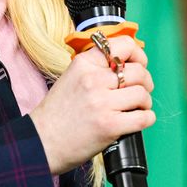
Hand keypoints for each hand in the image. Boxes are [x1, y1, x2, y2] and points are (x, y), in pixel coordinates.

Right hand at [30, 35, 154, 174]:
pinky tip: (137, 120)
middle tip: (140, 91)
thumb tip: (126, 64)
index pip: (124, 45)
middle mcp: (93, 79)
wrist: (41, 142)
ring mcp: (102, 102)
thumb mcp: (71, 78)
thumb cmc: (57, 114)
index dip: (139, 54)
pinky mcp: (110, 125)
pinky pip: (144, 117)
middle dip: (145, 82)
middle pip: (138, 71)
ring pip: (142, 94)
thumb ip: (96, 68)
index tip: (140, 64)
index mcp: (84, 64)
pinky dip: (146, 119)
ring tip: (136, 108)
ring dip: (144, 103)